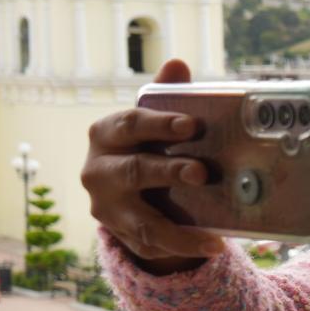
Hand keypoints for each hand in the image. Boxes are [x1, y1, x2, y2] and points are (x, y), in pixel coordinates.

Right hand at [81, 59, 223, 270]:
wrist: (125, 189)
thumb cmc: (144, 144)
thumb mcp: (151, 122)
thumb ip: (164, 95)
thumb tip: (176, 64)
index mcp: (105, 134)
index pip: (130, 124)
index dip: (160, 124)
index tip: (192, 125)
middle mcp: (97, 171)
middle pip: (134, 171)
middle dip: (169, 172)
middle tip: (203, 172)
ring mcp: (106, 207)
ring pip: (140, 219)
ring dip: (176, 226)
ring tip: (212, 231)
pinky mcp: (119, 233)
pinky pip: (150, 244)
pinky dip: (182, 246)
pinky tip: (212, 244)